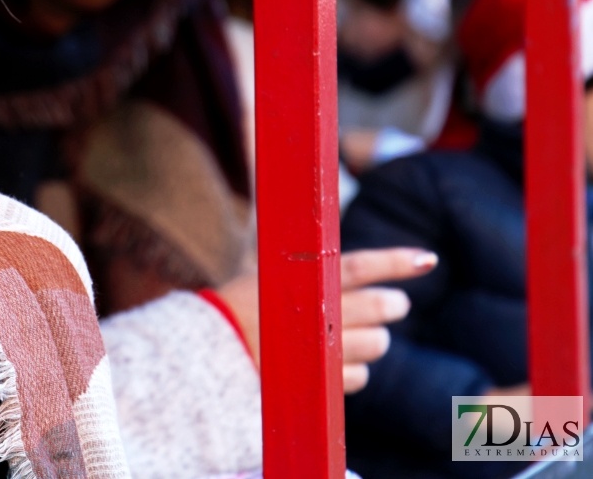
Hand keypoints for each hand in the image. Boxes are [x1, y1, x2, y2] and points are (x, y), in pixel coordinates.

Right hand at [215, 247, 437, 392]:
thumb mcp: (263, 275)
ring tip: (363, 336)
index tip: (427, 260)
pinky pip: (357, 377)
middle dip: (392, 305)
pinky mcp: (321, 384)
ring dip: (376, 339)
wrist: (205, 356)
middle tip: (396, 304)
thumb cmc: (232, 309)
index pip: (359, 266)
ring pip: (375, 344)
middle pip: (376, 307)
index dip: (395, 261)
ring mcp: (322, 352)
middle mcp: (317, 314)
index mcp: (302, 282)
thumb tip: (324, 248)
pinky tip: (338, 364)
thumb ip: (301, 266)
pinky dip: (354, 369)